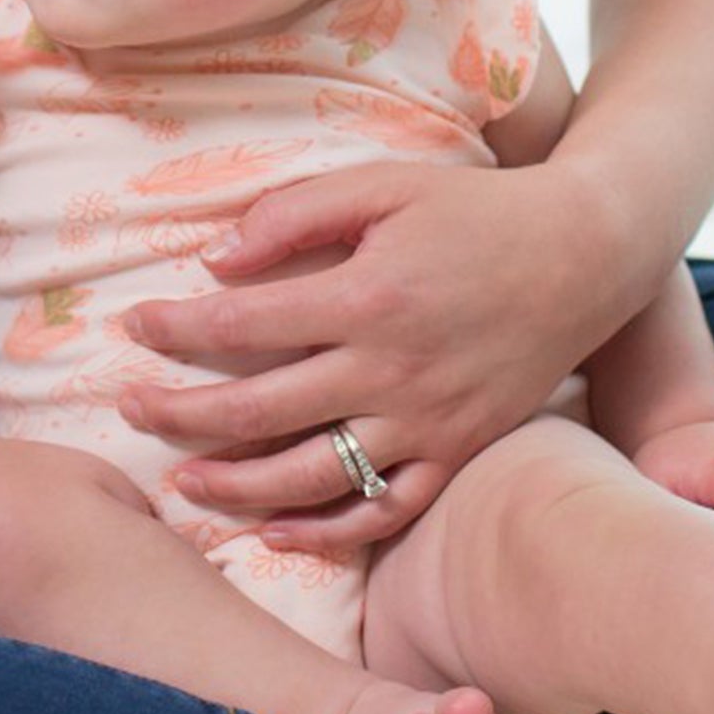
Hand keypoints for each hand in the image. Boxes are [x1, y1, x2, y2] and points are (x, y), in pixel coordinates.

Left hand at [115, 158, 622, 552]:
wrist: (584, 254)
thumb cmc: (473, 209)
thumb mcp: (382, 183)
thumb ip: (295, 214)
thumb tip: (216, 260)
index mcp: (367, 296)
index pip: (242, 326)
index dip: (176, 331)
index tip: (133, 328)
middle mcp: (391, 371)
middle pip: (259, 411)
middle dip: (179, 414)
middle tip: (129, 408)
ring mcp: (427, 424)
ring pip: (310, 477)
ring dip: (235, 485)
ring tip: (182, 480)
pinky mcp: (457, 455)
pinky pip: (382, 511)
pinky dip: (325, 530)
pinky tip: (275, 528)